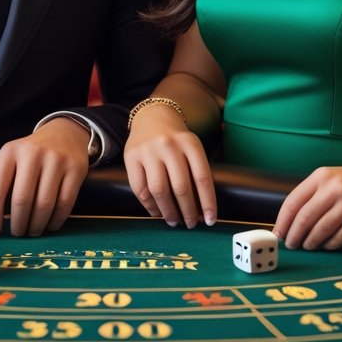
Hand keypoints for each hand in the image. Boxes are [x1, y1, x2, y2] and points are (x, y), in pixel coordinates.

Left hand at [0, 118, 89, 236]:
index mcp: (11, 151)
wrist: (65, 133)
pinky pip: (65, 203)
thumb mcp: (13, 158)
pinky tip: (50, 225)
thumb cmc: (33, 153)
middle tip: (18, 233)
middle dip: (18, 223)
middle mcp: (33, 153)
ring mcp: (57, 160)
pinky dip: (56, 220)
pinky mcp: (76, 169)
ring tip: (33, 231)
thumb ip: (4, 182)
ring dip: (37, 225)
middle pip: (22, 199)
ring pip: (44, 204)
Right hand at [123, 105, 215, 228]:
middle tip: (191, 224)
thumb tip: (201, 210)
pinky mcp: (131, 157)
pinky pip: (140, 189)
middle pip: (181, 187)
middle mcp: (169, 145)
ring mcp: (148, 151)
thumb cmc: (176, 140)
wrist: (152, 118)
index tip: (210, 220)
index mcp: (190, 143)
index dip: (207, 202)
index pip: (202, 178)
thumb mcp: (191, 148)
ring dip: (168, 212)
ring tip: (174, 221)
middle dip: (188, 211)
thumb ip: (196, 171)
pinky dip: (150, 206)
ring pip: (159, 191)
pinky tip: (157, 212)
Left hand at [273, 166, 341, 249]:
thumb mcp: (333, 179)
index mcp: (322, 176)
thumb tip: (291, 220)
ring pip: (321, 229)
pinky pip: (340, 237)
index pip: (293, 201)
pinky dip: (330, 244)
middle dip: (294, 235)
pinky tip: (327, 245)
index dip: (282, 221)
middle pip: (304, 217)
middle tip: (291, 245)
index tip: (278, 233)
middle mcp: (335, 187)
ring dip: (311, 242)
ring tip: (308, 246)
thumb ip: (314, 194)